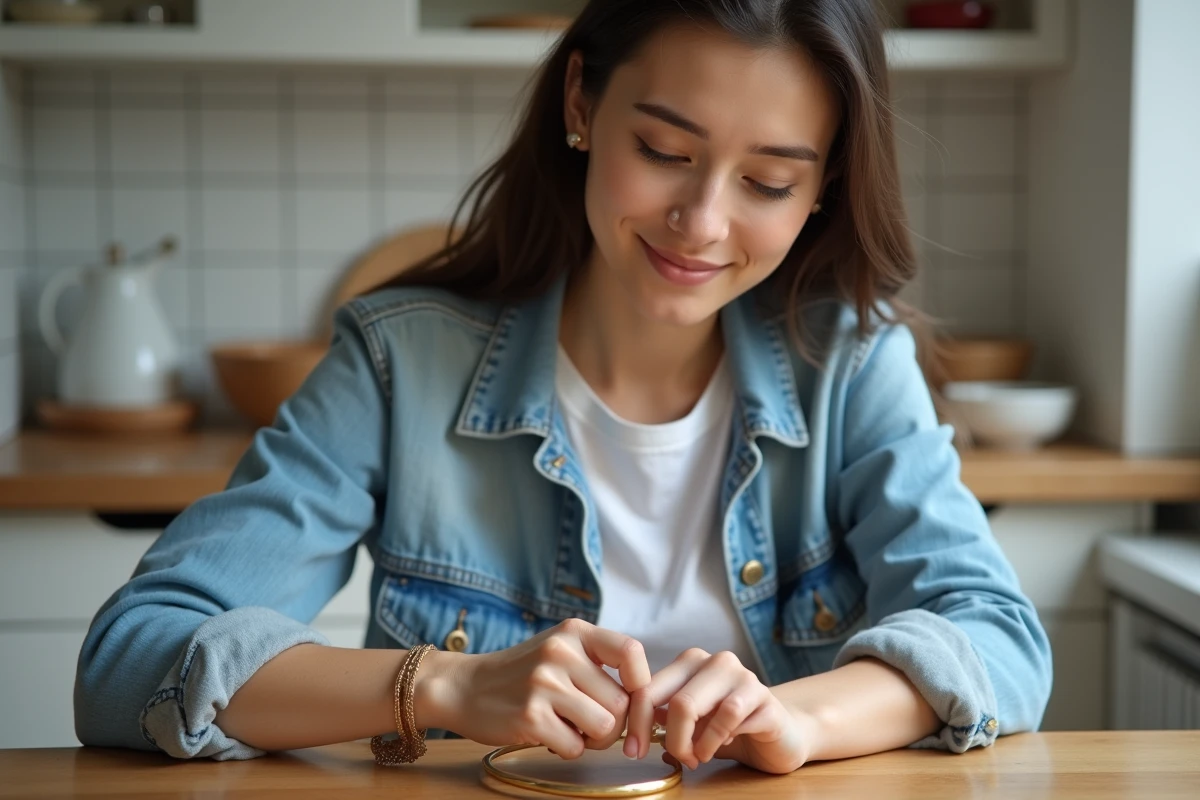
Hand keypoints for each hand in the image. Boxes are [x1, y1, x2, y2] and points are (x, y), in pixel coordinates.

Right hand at [422, 619, 651, 758]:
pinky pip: (575, 747)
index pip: (631, 651)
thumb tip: (646, 702)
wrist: (463, 687)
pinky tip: (547, 734)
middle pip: (621, 702)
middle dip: (613, 724)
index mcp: (574, 632)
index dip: (643, 683)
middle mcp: (561, 652)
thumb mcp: (560, 650)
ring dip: (592, 739)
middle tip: (588, 724)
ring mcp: (544, 684)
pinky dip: (567, 749)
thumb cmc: (521, 674)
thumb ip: (599, 664)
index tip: (634, 701)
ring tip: (569, 728)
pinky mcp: (530, 717)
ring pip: (604, 727)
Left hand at [629, 648, 817, 773]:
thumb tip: (632, 730)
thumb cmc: (728, 728)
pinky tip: (722, 746)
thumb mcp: (691, 722)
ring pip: (692, 706)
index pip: (648, 688)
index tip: (632, 751)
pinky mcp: (764, 697)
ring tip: (698, 757)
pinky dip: (716, 740)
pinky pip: (729, 717)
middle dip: (668, 739)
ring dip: (691, 743)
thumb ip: (663, 717)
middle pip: (672, 701)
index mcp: (690, 662)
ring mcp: (742, 676)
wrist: (780, 735)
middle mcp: (715, 661)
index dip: (635, 723)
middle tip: (678, 759)